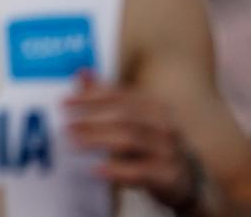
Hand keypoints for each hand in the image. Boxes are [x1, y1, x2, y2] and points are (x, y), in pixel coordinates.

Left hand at [66, 71, 205, 209]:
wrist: (186, 179)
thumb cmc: (149, 144)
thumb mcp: (132, 119)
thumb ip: (106, 97)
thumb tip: (82, 71)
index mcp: (153, 106)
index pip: (119, 96)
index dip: (90, 97)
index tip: (64, 103)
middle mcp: (164, 124)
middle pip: (123, 116)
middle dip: (91, 120)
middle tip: (65, 126)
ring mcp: (169, 150)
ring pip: (130, 141)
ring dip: (98, 140)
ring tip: (74, 144)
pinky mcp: (169, 176)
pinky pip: (141, 172)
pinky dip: (117, 170)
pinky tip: (96, 170)